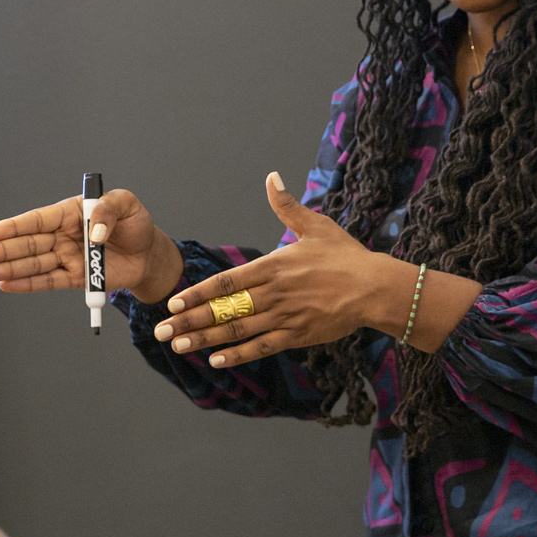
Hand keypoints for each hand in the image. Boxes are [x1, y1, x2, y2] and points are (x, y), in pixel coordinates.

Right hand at [0, 187, 182, 302]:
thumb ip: (108, 210)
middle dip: (1, 251)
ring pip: (32, 264)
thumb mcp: (127, 205)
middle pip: (27, 244)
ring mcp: (67, 258)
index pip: (36, 220)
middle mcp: (63, 236)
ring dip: (7, 270)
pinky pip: (48, 282)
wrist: (149, 254)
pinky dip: (27, 285)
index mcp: (70, 214)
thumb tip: (93, 232)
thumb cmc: (135, 224)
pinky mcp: (76, 279)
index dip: (12, 227)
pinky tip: (6, 285)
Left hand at [152, 173, 416, 367]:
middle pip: (224, 310)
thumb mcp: (316, 225)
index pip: (226, 282)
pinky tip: (216, 360)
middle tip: (161, 331)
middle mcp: (274, 293)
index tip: (173, 302)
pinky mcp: (297, 335)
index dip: (197, 294)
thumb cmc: (345, 255)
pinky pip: (262, 347)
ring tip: (179, 346)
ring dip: (206, 340)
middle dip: (190, 321)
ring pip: (238, 331)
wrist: (376, 287)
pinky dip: (238, 354)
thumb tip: (272, 177)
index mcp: (273, 266)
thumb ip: (287, 205)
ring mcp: (285, 317)